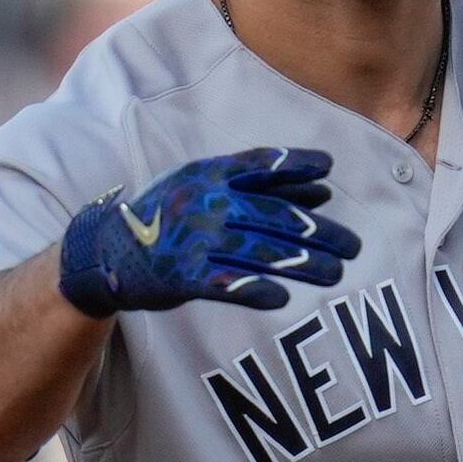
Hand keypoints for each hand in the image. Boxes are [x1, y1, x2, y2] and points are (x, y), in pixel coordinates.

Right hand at [59, 147, 355, 314]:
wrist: (108, 250)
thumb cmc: (168, 215)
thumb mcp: (203, 185)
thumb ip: (256, 184)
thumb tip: (321, 191)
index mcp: (209, 176)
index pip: (259, 165)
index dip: (294, 166)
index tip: (327, 168)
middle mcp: (205, 204)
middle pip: (274, 217)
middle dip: (319, 233)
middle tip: (354, 247)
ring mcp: (196, 241)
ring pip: (262, 253)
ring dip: (304, 265)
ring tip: (336, 274)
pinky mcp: (185, 277)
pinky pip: (230, 285)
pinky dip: (258, 290)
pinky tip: (283, 297)